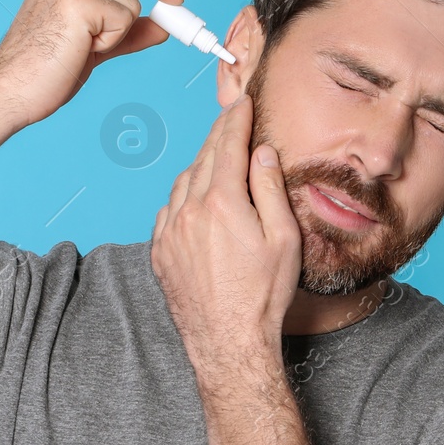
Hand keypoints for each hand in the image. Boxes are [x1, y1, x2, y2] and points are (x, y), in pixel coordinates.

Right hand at [0, 0, 183, 128]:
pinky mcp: (77, 0)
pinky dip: (111, 41)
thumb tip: (162, 27)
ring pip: (131, 2)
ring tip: (78, 47)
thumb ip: (127, 33)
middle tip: (92, 46)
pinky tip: (80, 49)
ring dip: (115, 34)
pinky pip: (124, 18)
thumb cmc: (44, 72)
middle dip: (127, 22)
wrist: (11, 90)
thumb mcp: (94, 46)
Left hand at [151, 92, 302, 378]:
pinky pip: (170, 210)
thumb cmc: (263, 295)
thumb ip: (270, 189)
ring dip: (201, 163)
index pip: (228, 145)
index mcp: (222, 203)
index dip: (237, 119)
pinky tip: (198, 197)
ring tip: (219, 156)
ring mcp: (169, 232)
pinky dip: (184, 195)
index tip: (243, 101)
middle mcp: (189, 211)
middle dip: (220, 134)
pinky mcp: (160, 252)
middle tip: (232, 118)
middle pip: (204, 158)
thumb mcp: (283, 239)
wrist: (229, 342)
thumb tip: (261, 152)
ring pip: (183, 182)